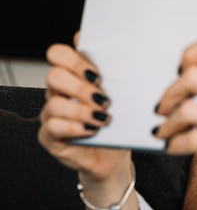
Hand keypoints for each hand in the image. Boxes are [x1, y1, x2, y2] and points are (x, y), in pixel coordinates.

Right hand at [38, 43, 128, 180]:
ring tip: (103, 117)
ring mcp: (51, 114)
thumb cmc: (117, 123)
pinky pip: (53, 127)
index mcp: (73, 76)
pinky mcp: (50, 136)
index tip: (98, 75)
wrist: (113, 155)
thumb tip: (133, 57)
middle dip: (81, 87)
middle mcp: (58, 92)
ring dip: (82, 110)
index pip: (58, 54)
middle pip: (54, 75)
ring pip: (55, 103)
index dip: (74, 59)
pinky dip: (76, 127)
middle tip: (104, 99)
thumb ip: (119, 76)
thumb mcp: (122, 97)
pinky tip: (93, 130)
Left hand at [154, 37, 196, 205]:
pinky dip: (175, 143)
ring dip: (168, 122)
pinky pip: (192, 139)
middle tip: (164, 106)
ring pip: (188, 109)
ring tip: (165, 131)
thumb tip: (186, 80)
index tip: (179, 71)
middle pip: (193, 75)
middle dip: (170, 91)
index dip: (190, 54)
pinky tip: (173, 147)